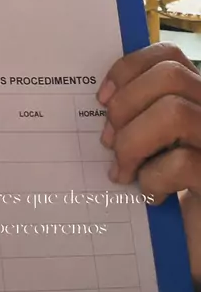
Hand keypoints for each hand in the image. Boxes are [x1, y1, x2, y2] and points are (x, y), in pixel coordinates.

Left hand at [96, 42, 200, 282]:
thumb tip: (100, 100)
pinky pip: (182, 163)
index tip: (102, 98)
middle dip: (127, 104)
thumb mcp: (153, 143)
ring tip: (124, 170)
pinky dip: (154, 178)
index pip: (169, 55)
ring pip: (175, 112)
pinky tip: (151, 195)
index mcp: (197, 96)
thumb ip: (138, 114)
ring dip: (134, 141)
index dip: (130, 67)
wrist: (196, 236)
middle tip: (108, 139)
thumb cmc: (169, 187)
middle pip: (171, 76)